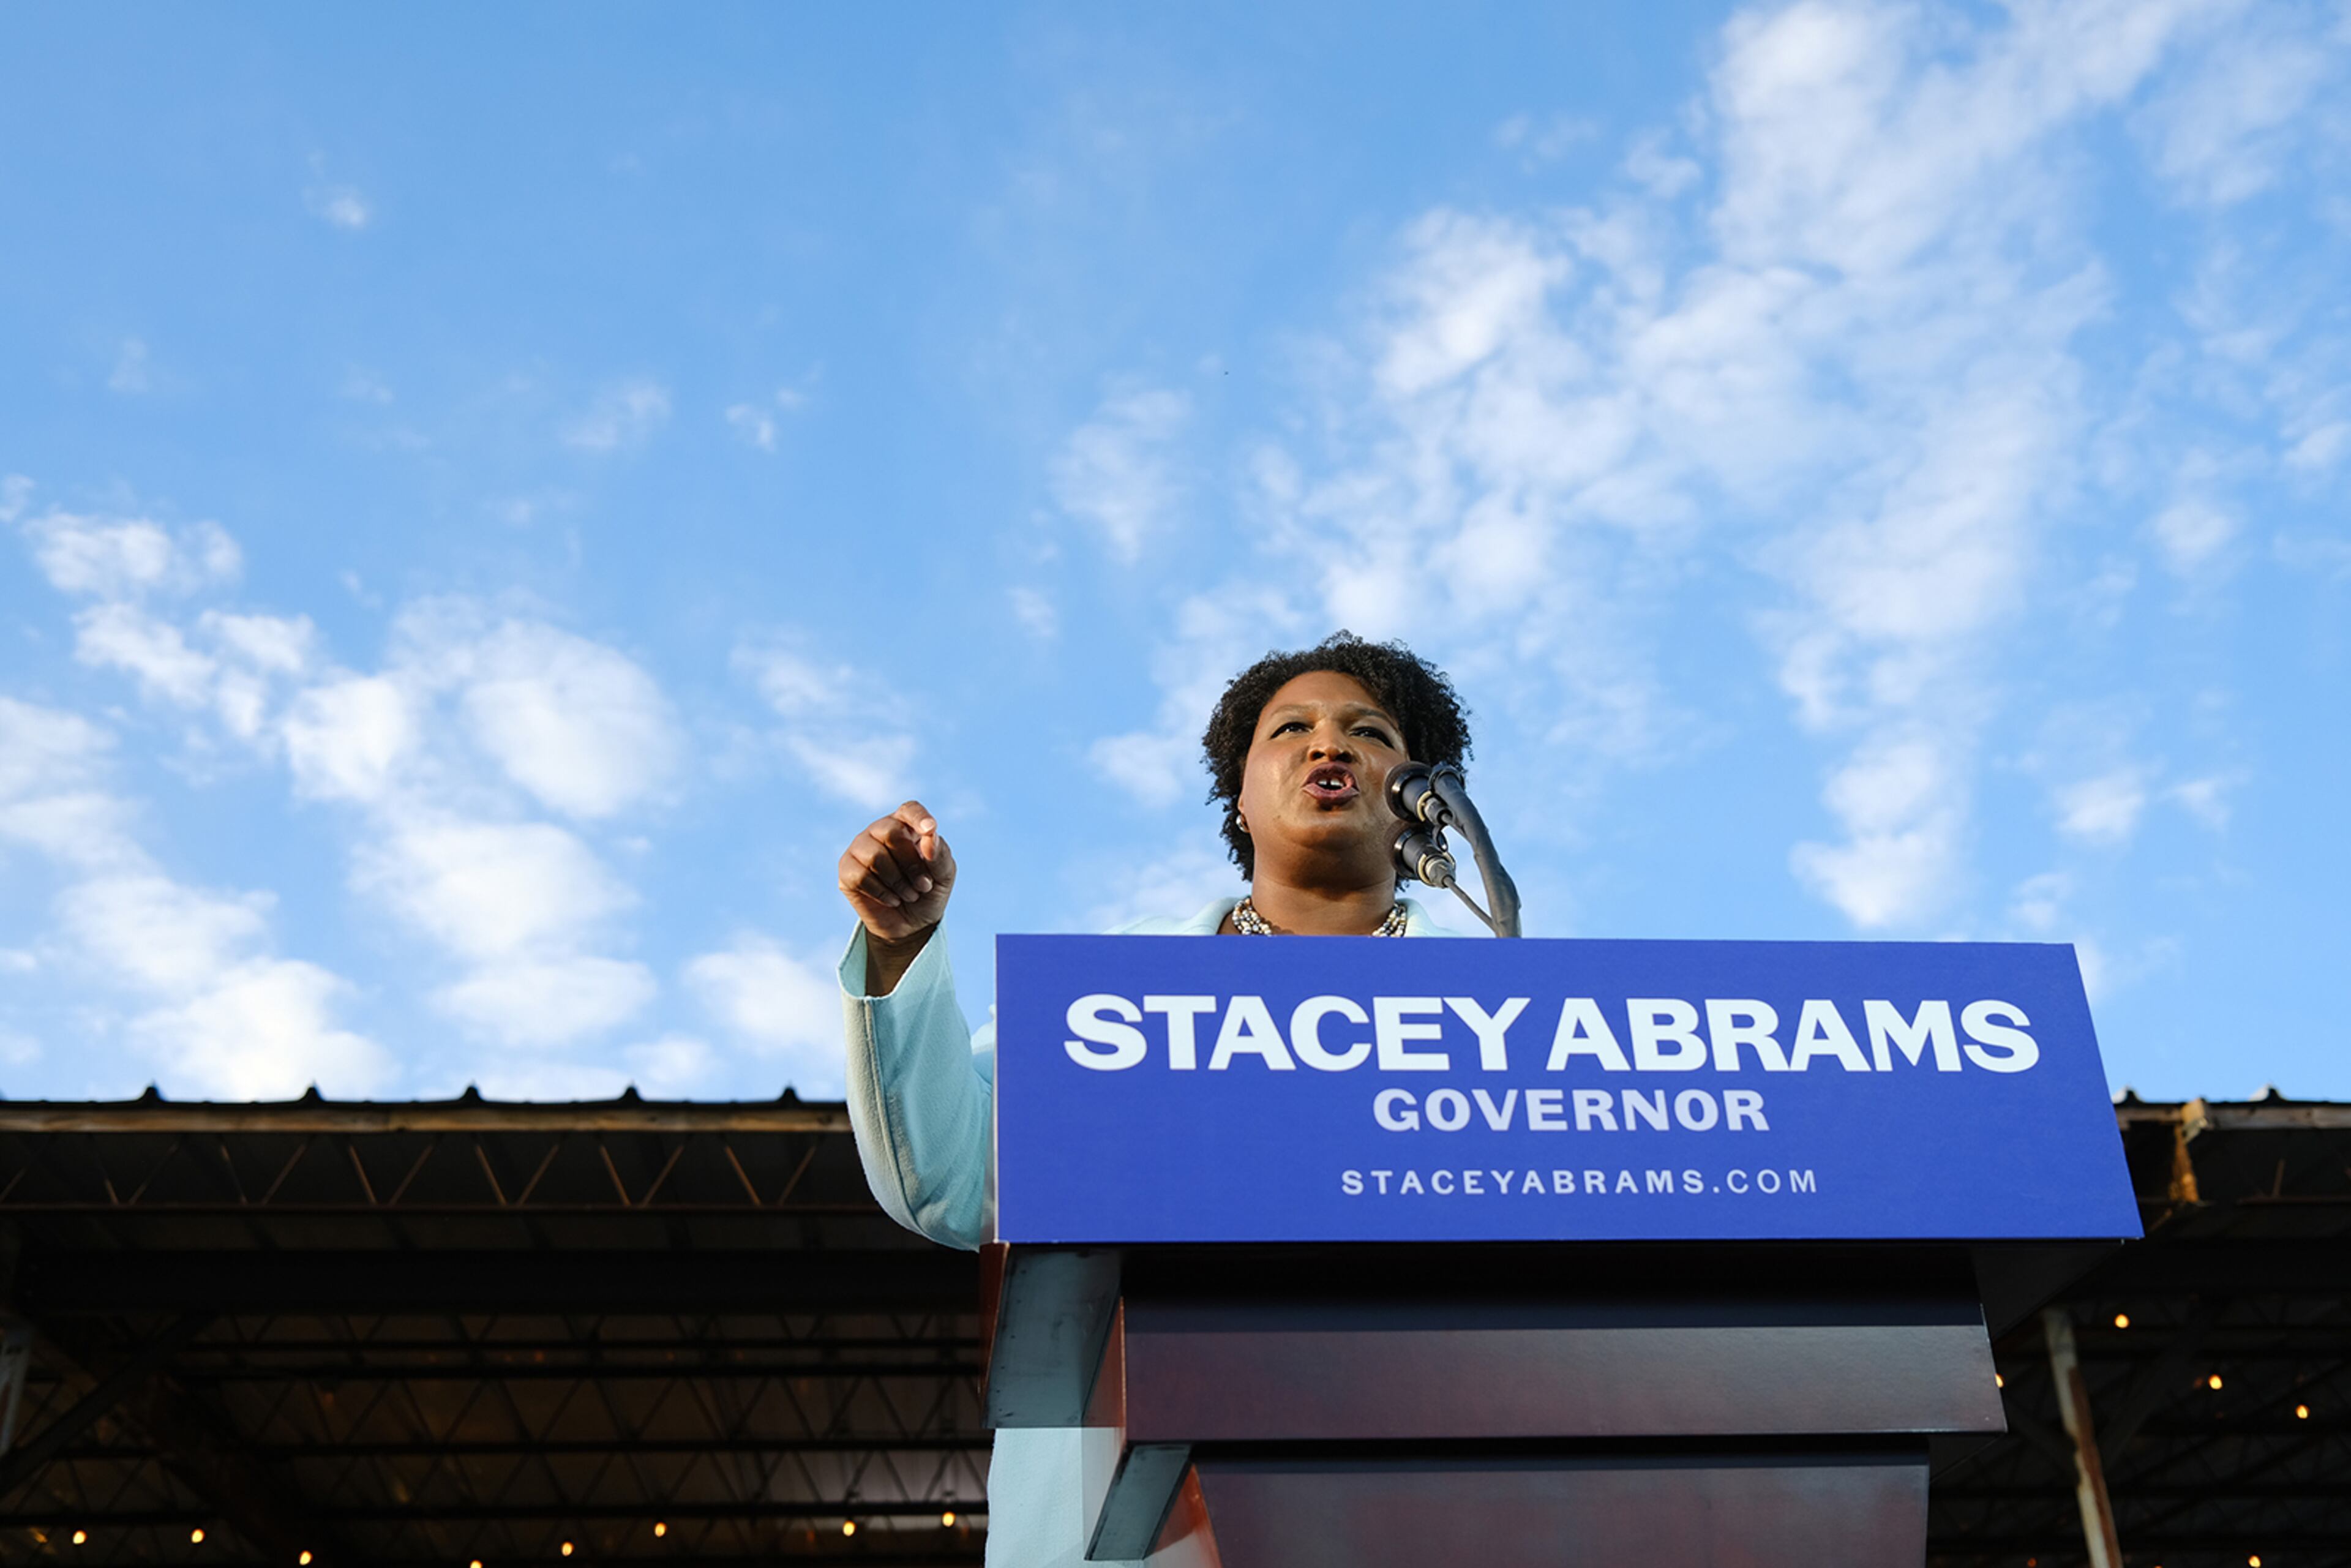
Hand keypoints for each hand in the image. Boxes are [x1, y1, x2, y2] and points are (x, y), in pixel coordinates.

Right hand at [838, 800, 955, 945]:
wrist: (911, 924)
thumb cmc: (928, 892)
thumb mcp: (943, 875)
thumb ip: (939, 854)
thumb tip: (929, 836)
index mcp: (906, 825)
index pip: (909, 810)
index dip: (919, 817)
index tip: (931, 830)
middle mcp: (880, 830)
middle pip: (891, 832)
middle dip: (911, 864)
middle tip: (923, 886)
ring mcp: (860, 848)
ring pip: (874, 856)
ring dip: (898, 882)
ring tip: (909, 895)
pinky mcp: (846, 869)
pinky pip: (860, 876)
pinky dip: (882, 892)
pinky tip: (892, 899)